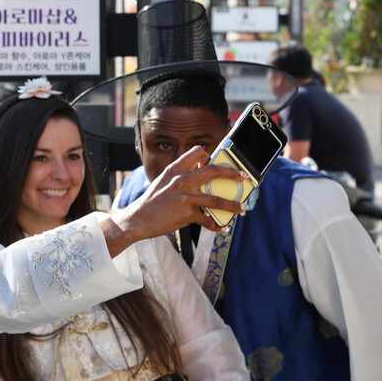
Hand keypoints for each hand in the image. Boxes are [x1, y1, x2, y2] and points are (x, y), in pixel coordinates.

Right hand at [104, 146, 246, 255]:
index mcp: (175, 169)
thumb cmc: (152, 202)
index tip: (218, 163)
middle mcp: (181, 180)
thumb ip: (180, 176)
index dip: (209, 156)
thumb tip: (200, 174)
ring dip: (232, 204)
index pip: (198, 152)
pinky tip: (222, 228)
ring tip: (242, 208)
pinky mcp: (186, 214)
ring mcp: (185, 197)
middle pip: (213, 171)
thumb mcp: (163, 182)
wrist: (137, 219)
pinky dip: (216, 225)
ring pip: (216, 199)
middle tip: (243, 177)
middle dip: (232, 174)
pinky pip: (207, 220)